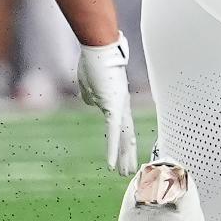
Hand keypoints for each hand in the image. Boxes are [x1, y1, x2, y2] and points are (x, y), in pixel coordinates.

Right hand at [77, 34, 138, 174]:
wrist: (100, 48)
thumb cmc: (95, 61)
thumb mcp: (89, 84)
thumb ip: (92, 96)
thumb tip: (91, 104)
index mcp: (118, 101)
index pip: (124, 126)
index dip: (125, 141)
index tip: (127, 155)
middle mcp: (123, 106)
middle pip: (128, 134)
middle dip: (129, 154)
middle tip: (131, 170)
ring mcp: (119, 107)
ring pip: (124, 137)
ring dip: (124, 157)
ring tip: (127, 173)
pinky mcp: (113, 106)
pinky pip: (113, 133)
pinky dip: (113, 150)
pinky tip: (113, 164)